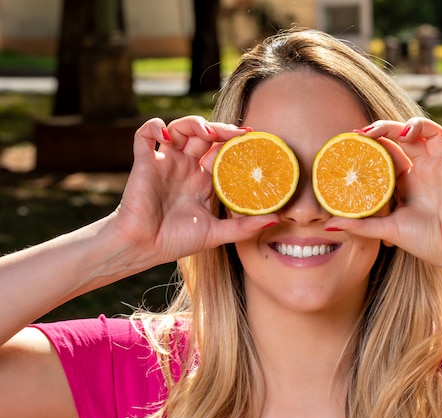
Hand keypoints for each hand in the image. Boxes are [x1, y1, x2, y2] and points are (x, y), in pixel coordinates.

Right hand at [109, 117, 278, 264]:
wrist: (143, 248)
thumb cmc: (176, 241)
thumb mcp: (216, 234)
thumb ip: (244, 227)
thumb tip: (277, 219)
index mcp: (202, 181)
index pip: (222, 153)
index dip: (235, 143)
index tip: (253, 139)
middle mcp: (185, 168)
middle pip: (204, 136)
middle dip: (220, 129)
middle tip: (236, 133)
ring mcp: (165, 163)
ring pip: (179, 128)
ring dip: (193, 123)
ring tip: (207, 133)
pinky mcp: (144, 162)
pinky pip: (144, 134)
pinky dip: (154, 126)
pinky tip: (167, 135)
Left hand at [326, 118, 441, 269]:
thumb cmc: (425, 242)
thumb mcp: (387, 230)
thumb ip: (360, 226)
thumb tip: (328, 226)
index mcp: (404, 179)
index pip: (386, 150)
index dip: (372, 140)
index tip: (353, 136)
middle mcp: (423, 168)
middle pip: (405, 135)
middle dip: (388, 127)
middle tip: (370, 131)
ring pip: (432, 132)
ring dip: (419, 124)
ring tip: (405, 132)